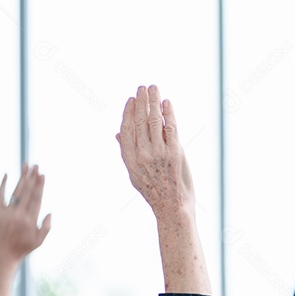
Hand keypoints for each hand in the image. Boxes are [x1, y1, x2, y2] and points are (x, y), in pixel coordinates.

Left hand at [0, 164, 51, 263]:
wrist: (2, 254)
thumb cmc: (23, 248)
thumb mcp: (40, 241)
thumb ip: (46, 227)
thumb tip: (50, 213)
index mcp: (30, 220)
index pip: (36, 198)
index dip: (40, 185)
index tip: (42, 175)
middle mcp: (18, 214)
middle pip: (27, 191)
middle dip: (32, 177)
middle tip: (36, 165)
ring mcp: (6, 212)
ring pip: (16, 191)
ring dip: (22, 177)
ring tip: (26, 166)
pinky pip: (0, 196)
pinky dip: (3, 185)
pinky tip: (7, 175)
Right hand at [117, 85, 193, 216]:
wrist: (172, 208)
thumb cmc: (155, 191)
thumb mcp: (134, 174)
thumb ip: (127, 152)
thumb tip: (118, 133)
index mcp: (130, 160)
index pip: (126, 129)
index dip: (128, 112)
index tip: (131, 99)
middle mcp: (142, 155)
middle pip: (140, 121)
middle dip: (141, 102)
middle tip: (143, 87)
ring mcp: (159, 153)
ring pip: (154, 121)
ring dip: (154, 102)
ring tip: (154, 89)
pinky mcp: (175, 153)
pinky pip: (171, 128)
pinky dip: (168, 113)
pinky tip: (167, 103)